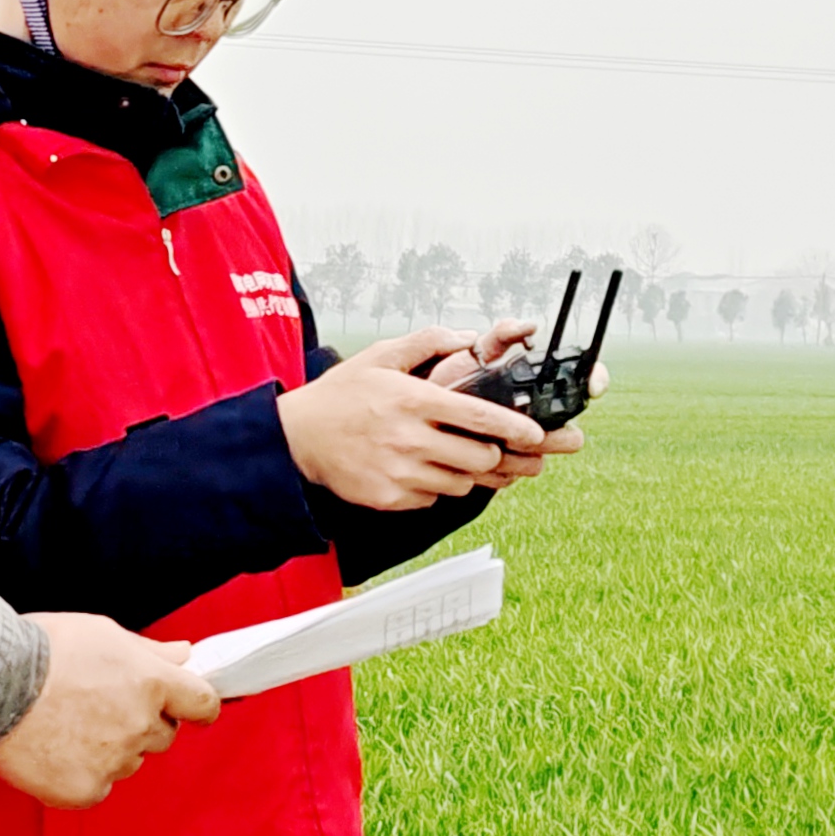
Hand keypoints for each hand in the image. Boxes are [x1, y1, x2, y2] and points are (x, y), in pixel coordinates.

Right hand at [0, 613, 219, 809]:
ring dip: (111, 749)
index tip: (191, 709)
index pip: (203, 703)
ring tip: (68, 725)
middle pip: (162, 735)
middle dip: (142, 723)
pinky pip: (97, 786)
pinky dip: (81, 774)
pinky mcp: (85, 790)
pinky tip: (54, 751)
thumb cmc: (46, 650)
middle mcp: (141, 724)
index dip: (197, 706)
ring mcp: (114, 761)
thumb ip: (150, 651)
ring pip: (128, 761)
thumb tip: (184, 654)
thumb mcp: (103, 634)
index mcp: (152, 682)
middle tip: (101, 707)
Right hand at [280, 333, 547, 508]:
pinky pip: (433, 498)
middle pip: (480, 457)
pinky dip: (436, 486)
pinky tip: (421, 468)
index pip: (479, 416)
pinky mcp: (390, 498)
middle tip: (490, 445)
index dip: (515, 427)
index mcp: (414, 400)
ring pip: (461, 482)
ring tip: (451, 455)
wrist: (298, 437)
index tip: (536, 433)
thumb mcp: (382, 355)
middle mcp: (411, 439)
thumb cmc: (342, 394)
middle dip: (494, 452)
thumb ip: (428, 341)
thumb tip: (469, 337)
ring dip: (466, 471)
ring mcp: (401, 472)